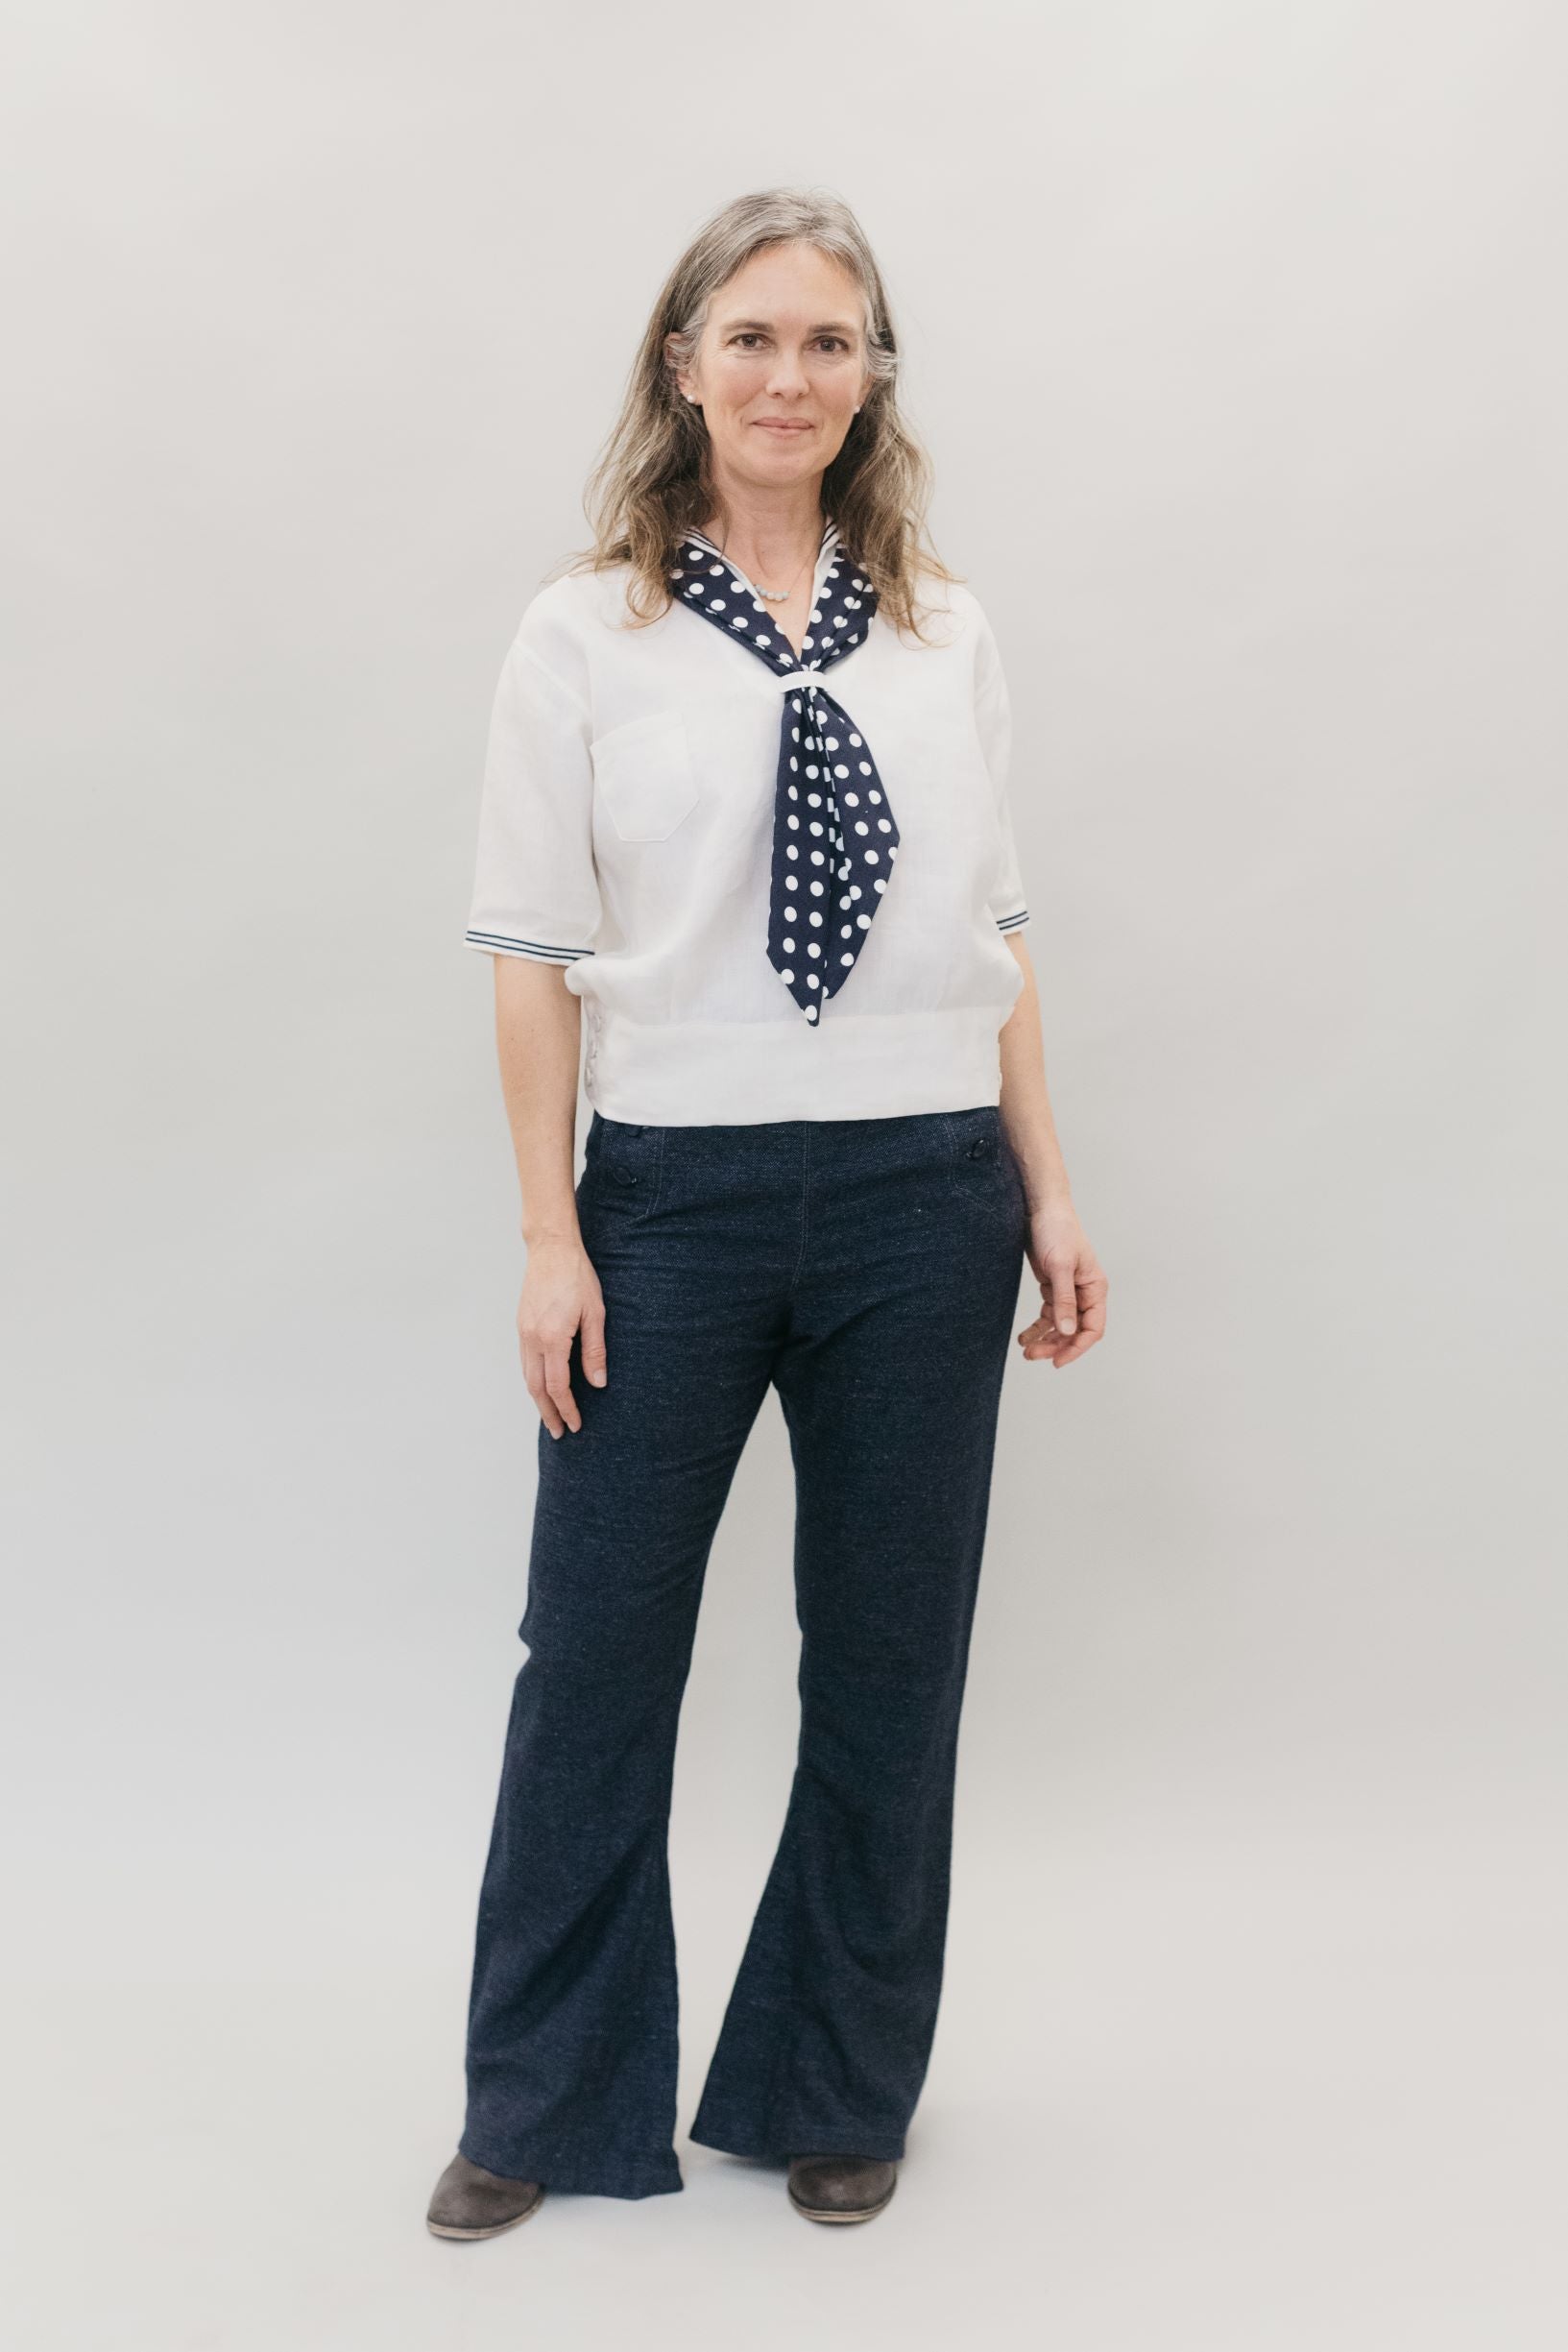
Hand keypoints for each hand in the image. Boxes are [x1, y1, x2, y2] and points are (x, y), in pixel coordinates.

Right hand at [518, 1235, 607, 1436]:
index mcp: (552, 1338)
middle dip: (547, 1413)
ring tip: (550, 1415)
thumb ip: (595, 1350)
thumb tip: (598, 1383)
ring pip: (527, 1376)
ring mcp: (523, 1332)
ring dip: (538, 1399)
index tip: (575, 1425)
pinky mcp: (521, 1325)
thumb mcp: (595, 1313)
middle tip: (558, 1433)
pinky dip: (533, 1380)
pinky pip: (524, 1361)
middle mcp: (532, 1339)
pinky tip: (542, 1386)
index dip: (566, 1409)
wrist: (551, 1249)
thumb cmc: (577, 1277)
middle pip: (536, 1388)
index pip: (557, 1386)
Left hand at [1017, 1201, 1106, 1369]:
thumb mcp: (1060, 1266)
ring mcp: (1069, 1291)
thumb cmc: (1056, 1231)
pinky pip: (1048, 1314)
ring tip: (1025, 1350)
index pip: (1093, 1328)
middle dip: (1056, 1345)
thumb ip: (1064, 1300)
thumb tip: (1068, 1330)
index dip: (1077, 1347)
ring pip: (1060, 1325)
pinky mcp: (1053, 1286)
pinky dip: (1038, 1327)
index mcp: (1095, 1288)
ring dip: (1045, 1339)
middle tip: (1033, 1356)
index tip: (1057, 1361)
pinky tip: (1024, 1336)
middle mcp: (1085, 1292)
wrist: (1041, 1209)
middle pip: (1075, 1330)